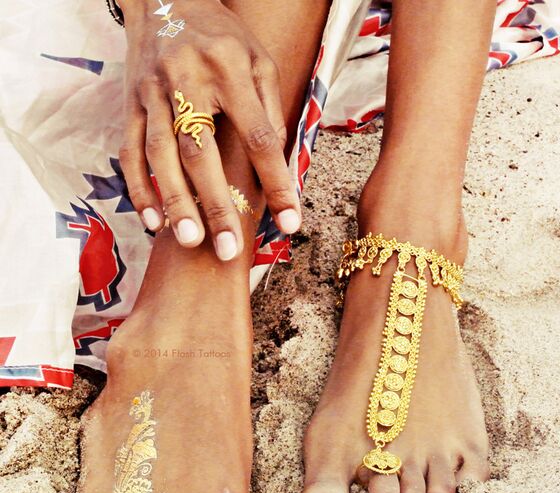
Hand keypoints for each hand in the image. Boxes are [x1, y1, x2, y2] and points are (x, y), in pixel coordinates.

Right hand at [117, 0, 300, 258]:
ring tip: (189, 240)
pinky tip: (152, 220)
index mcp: (231, 70)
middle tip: (227, 249)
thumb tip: (280, 167)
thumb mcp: (260, 61)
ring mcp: (153, 94)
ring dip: (174, 201)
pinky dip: (139, 188)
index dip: (277, 183)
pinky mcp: (130, 104)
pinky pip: (129, 150)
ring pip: (160, 155)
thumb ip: (270, 110)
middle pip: (201, 151)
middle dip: (215, 204)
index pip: (260, 137)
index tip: (291, 223)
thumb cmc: (223, 38)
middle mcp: (188, 81)